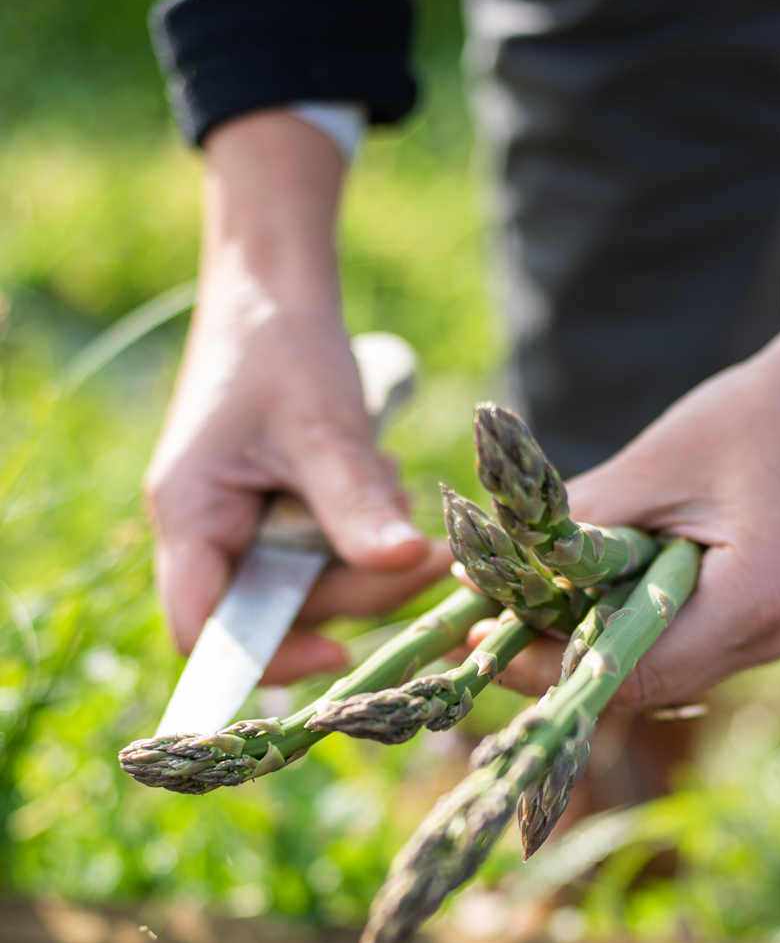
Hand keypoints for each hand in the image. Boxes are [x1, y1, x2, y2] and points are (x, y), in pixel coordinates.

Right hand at [146, 110, 449, 684]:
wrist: (276, 285)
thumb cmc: (281, 345)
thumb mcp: (322, 427)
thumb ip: (355, 503)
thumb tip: (405, 566)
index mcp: (189, 515)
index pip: (203, 630)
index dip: (265, 657)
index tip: (340, 653)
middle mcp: (208, 531)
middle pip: (279, 610)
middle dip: (356, 588)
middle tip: (426, 553)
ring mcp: (245, 523)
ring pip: (313, 582)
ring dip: (366, 552)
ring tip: (392, 482)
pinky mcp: (279, 510)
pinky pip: (327, 549)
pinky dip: (364, 526)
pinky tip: (380, 475)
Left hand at [482, 328, 779, 708]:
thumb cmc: (755, 417)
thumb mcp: (656, 463)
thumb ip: (584, 523)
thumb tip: (501, 565)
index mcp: (751, 603)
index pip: (631, 672)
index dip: (547, 666)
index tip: (483, 640)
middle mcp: (766, 638)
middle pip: (641, 684)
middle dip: (556, 662)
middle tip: (481, 630)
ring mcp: (769, 635)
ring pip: (658, 671)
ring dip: (586, 648)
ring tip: (515, 613)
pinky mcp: (761, 618)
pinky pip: (679, 645)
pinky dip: (624, 630)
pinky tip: (575, 602)